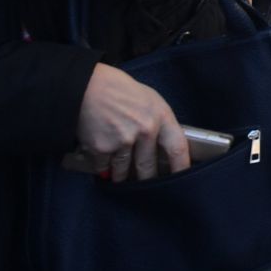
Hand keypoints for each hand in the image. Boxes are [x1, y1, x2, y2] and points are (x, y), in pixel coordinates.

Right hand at [74, 63, 188, 181]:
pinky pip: (103, 168)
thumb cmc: (120, 91)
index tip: (182, 181)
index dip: (181, 168)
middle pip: (149, 167)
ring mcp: (123, 140)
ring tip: (120, 175)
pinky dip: (103, 167)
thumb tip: (163, 148)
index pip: (178, 148)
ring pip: (124, 171)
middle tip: (144, 184)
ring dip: (121, 175)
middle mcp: (145, 130)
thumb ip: (158, 123)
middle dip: (146, 179)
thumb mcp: (150, 101)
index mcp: (161, 116)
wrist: (87, 86)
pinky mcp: (101, 148)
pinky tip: (102, 159)